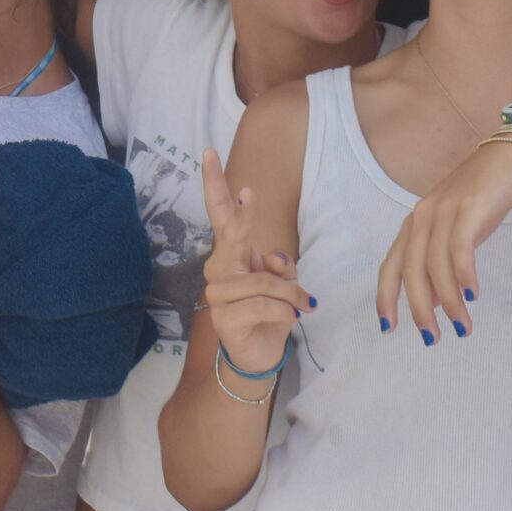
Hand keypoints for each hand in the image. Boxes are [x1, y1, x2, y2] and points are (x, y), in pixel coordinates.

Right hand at [198, 144, 311, 379]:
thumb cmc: (270, 311)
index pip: (221, 214)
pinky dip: (285, 312)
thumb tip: (272, 256)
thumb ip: (280, 265)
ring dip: (290, 294)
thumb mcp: (284, 283)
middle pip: (230, 235)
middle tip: (249, 195)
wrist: (258, 355)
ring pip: (264, 281)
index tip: (211, 155)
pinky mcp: (226, 318)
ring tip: (300, 306)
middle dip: (241, 216)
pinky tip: (289, 320)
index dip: (216, 185)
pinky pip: (266, 304)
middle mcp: (220, 269)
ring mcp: (218, 294)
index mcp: (233, 254)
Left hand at [375, 136, 511, 338]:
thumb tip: (433, 303)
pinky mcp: (471, 207)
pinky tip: (473, 293)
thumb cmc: (483, 199)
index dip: (386, 297)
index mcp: (414, 224)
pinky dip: (464, 274)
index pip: (390, 266)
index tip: (388, 328)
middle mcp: (422, 217)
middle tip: (432, 338)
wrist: (510, 156)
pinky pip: (460, 247)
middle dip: (418, 309)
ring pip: (436, 264)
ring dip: (449, 301)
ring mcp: (445, 210)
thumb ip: (441, 263)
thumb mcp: (456, 233)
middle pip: (410, 270)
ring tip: (462, 327)